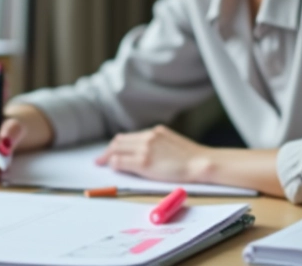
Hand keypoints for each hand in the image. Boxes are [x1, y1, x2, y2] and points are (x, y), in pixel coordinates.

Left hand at [95, 125, 210, 182]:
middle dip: (108, 150)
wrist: (201, 163)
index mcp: (156, 131)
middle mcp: (148, 136)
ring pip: (117, 149)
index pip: (130, 136)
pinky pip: (120, 161)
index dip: (118, 144)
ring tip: (102, 164)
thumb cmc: (191, 159)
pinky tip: (114, 169)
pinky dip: (114, 164)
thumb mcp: (173, 144)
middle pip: (120, 141)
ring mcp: (145, 148)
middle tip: (100, 159)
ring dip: (108, 157)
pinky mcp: (143, 162)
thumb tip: (145, 152)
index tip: (112, 151)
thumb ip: (158, 144)